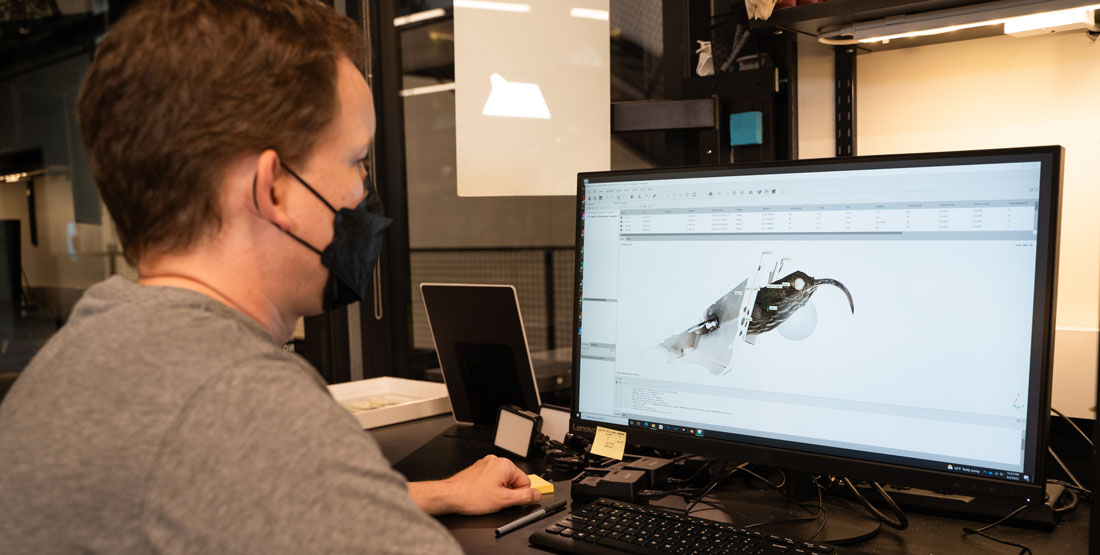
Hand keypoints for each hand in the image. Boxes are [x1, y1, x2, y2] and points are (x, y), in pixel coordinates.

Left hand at [407, 455, 541, 515]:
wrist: (449, 496)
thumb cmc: (471, 496)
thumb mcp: (504, 500)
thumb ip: (525, 497)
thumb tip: (537, 494)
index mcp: (505, 465)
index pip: (526, 482)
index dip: (519, 495)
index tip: (510, 501)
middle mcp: (496, 461)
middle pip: (514, 480)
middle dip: (508, 492)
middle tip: (496, 500)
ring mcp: (485, 464)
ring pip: (502, 481)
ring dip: (498, 491)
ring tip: (486, 498)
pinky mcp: (478, 470)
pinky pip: (491, 480)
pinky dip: (489, 488)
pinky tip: (481, 495)